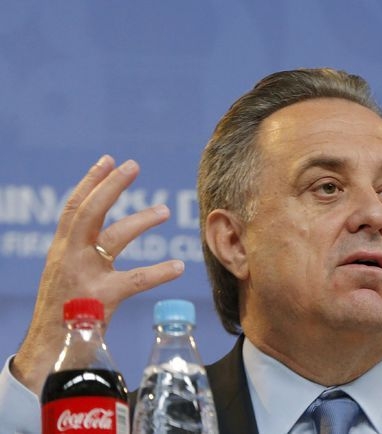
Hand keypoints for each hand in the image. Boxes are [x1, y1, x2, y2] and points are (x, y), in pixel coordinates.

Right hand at [11, 155, 183, 394]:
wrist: (48, 352)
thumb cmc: (63, 315)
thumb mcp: (66, 277)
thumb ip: (82, 255)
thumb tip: (102, 238)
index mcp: (61, 251)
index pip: (73, 208)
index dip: (91, 182)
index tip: (108, 161)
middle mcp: (68, 257)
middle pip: (88, 212)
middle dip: (110, 186)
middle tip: (133, 166)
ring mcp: (83, 276)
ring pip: (114, 238)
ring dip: (141, 220)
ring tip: (166, 210)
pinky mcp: (100, 298)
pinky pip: (135, 280)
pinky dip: (159, 271)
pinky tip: (179, 266)